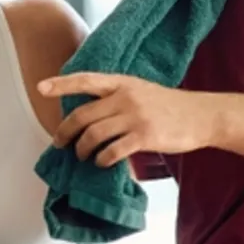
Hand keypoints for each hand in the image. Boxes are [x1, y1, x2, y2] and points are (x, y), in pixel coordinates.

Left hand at [39, 72, 219, 167]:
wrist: (202, 115)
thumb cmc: (169, 106)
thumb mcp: (141, 91)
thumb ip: (115, 98)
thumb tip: (87, 117)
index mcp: (122, 83)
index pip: (85, 80)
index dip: (62, 84)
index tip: (41, 88)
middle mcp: (125, 97)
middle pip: (82, 115)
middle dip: (65, 132)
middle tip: (59, 142)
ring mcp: (135, 117)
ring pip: (93, 135)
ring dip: (82, 149)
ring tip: (83, 156)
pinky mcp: (144, 136)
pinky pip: (112, 151)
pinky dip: (102, 159)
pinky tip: (103, 162)